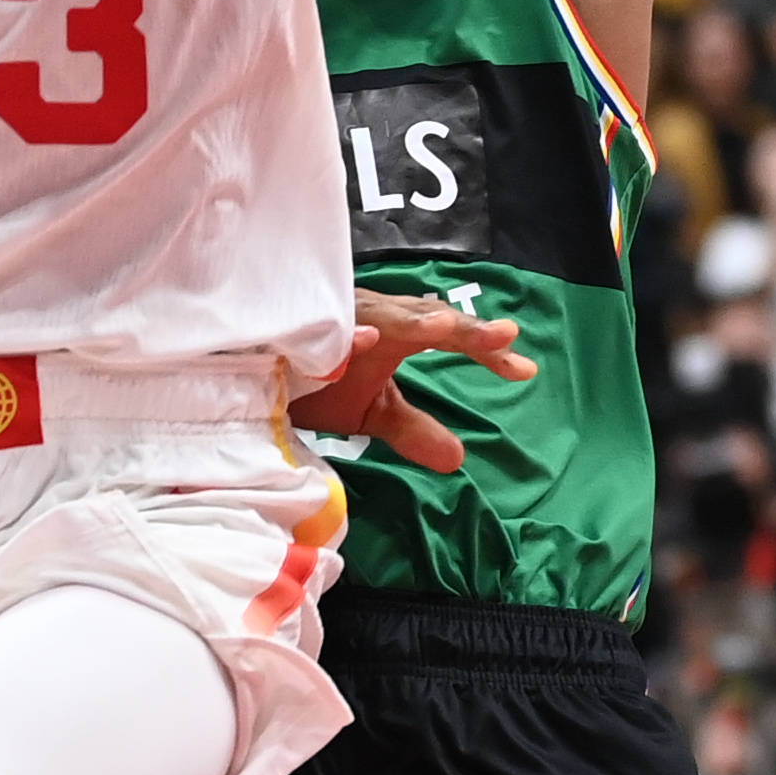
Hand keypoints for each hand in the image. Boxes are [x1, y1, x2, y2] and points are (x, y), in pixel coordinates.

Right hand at [291, 288, 536, 475]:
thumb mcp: (371, 412)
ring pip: (379, 315)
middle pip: (425, 317)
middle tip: (503, 339)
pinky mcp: (300, 324)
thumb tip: (458, 460)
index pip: (451, 337)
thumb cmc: (314, 381)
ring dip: (410, 321)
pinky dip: (345, 335)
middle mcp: (373, 315)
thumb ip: (413, 429)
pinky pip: (324, 329)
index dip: (487, 351)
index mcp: (396, 331)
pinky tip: (364, 339)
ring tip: (445, 330)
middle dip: (462, 328)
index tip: (525, 371)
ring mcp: (336, 315)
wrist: (250, 372)